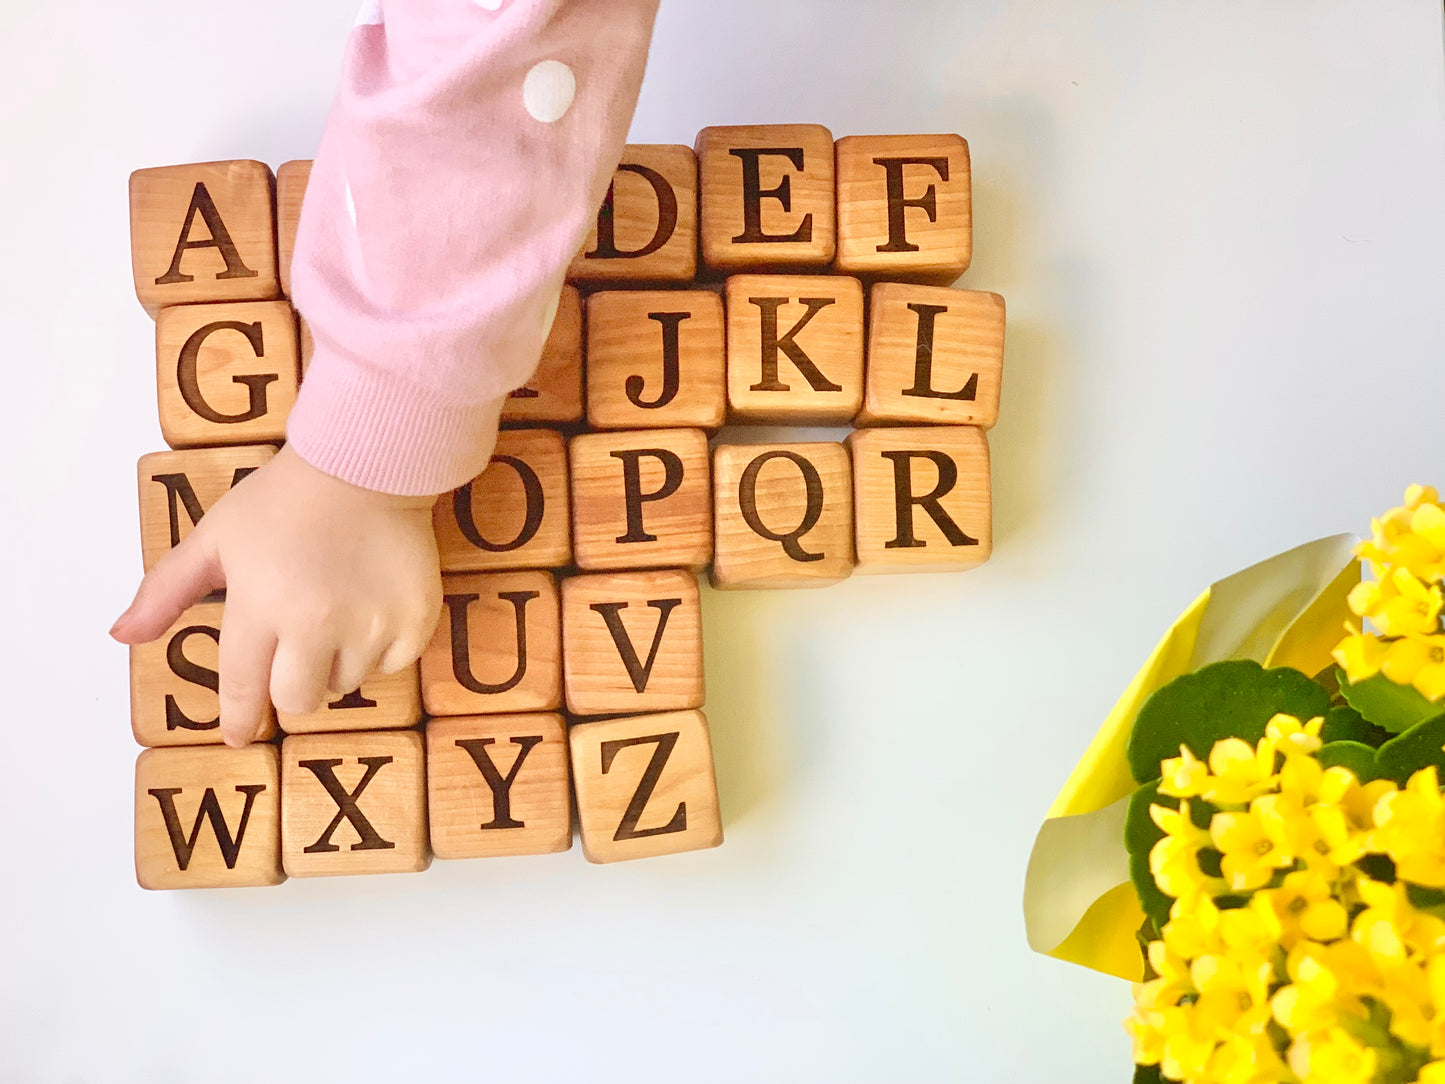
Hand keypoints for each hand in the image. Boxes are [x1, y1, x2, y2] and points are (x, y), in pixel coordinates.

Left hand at [111, 445, 443, 746]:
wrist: (366, 464)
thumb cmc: (283, 499)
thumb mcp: (216, 538)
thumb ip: (167, 590)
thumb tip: (121, 636)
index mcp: (261, 607)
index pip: (243, 687)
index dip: (240, 718)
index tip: (239, 735)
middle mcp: (316, 624)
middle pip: (299, 700)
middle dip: (292, 686)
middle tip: (296, 655)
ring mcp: (370, 625)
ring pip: (348, 683)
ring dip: (337, 664)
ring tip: (337, 617)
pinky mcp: (414, 619)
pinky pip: (394, 664)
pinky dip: (381, 650)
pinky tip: (371, 612)